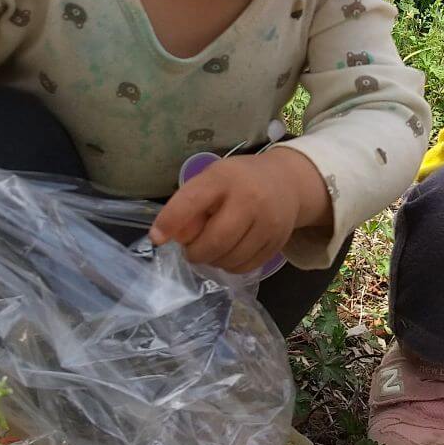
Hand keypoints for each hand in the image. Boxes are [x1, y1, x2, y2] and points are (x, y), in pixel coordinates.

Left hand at [149, 149, 329, 273]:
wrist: (287, 183)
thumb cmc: (238, 181)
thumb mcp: (213, 178)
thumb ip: (190, 203)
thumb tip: (169, 236)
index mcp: (225, 178)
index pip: (192, 200)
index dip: (171, 221)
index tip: (157, 238)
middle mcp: (250, 199)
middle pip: (214, 241)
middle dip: (195, 252)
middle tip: (191, 249)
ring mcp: (268, 222)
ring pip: (229, 259)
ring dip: (213, 260)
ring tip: (213, 248)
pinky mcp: (278, 242)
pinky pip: (245, 267)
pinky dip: (230, 266)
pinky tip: (230, 252)